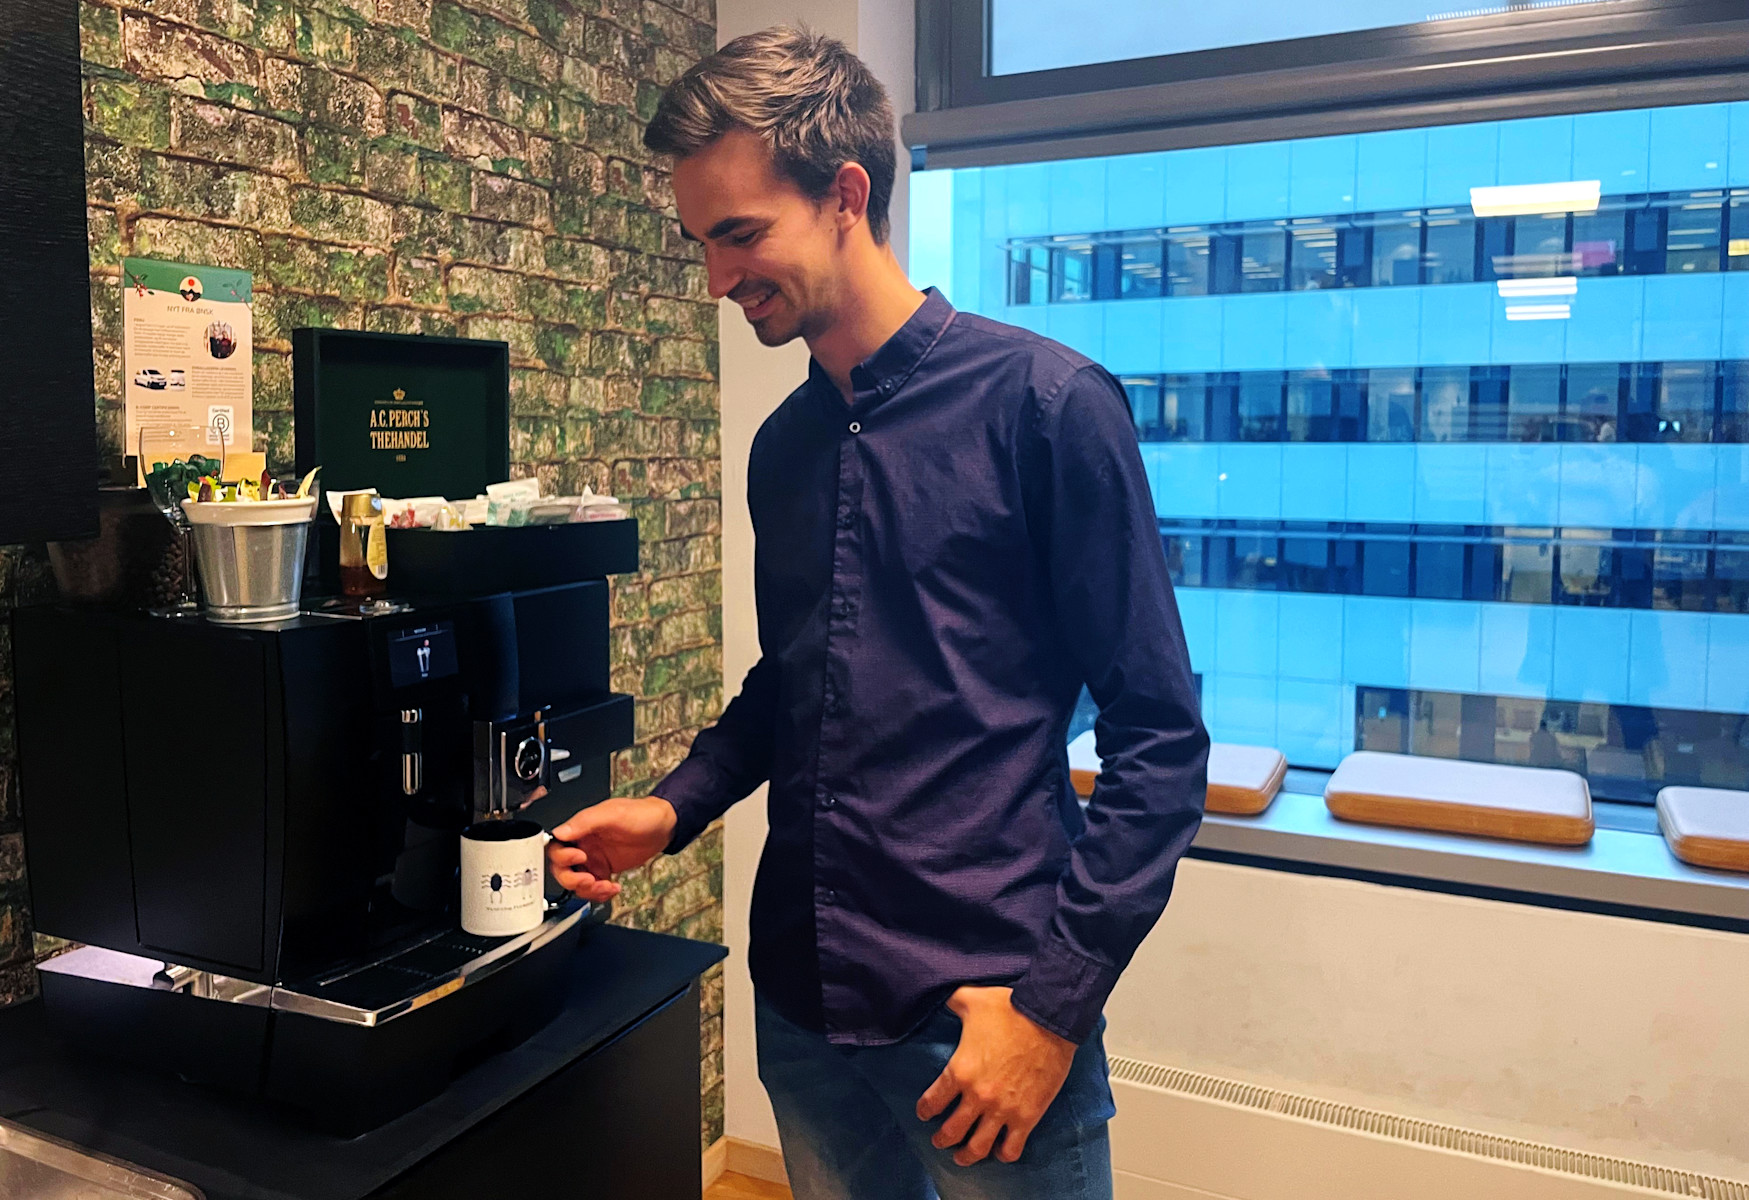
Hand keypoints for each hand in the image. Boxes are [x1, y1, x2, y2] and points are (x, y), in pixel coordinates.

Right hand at [546, 796, 677, 903]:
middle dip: (572, 879)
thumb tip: (561, 832)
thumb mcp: (612, 814)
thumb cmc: (641, 813)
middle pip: (561, 869)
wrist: (664, 826)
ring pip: (575, 882)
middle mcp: (583, 844)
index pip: (555, 846)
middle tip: (589, 879)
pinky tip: (613, 888)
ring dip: (587, 890)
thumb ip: (585, 822)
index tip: (579, 859)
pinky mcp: (605, 870)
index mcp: (580, 828)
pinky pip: (593, 888)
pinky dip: (599, 894)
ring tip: (604, 886)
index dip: (562, 857)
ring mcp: (594, 859)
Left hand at [916, 986, 1076, 1166]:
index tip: (924, 1113)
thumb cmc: (1011, 1008)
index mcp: (959, 1071)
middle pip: (951, 1132)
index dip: (924, 1110)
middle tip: (940, 1140)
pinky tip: (999, 1151)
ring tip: (962, 1156)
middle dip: (942, 1139)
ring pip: (978, 1147)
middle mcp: (977, 1096)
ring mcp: (1003, 1110)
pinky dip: (1003, 1154)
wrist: (1049, 1018)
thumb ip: (951, 1001)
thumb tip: (940, 995)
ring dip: (966, 1155)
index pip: (931, 1102)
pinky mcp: (1027, 1116)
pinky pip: (1011, 1148)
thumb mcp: (971, 999)